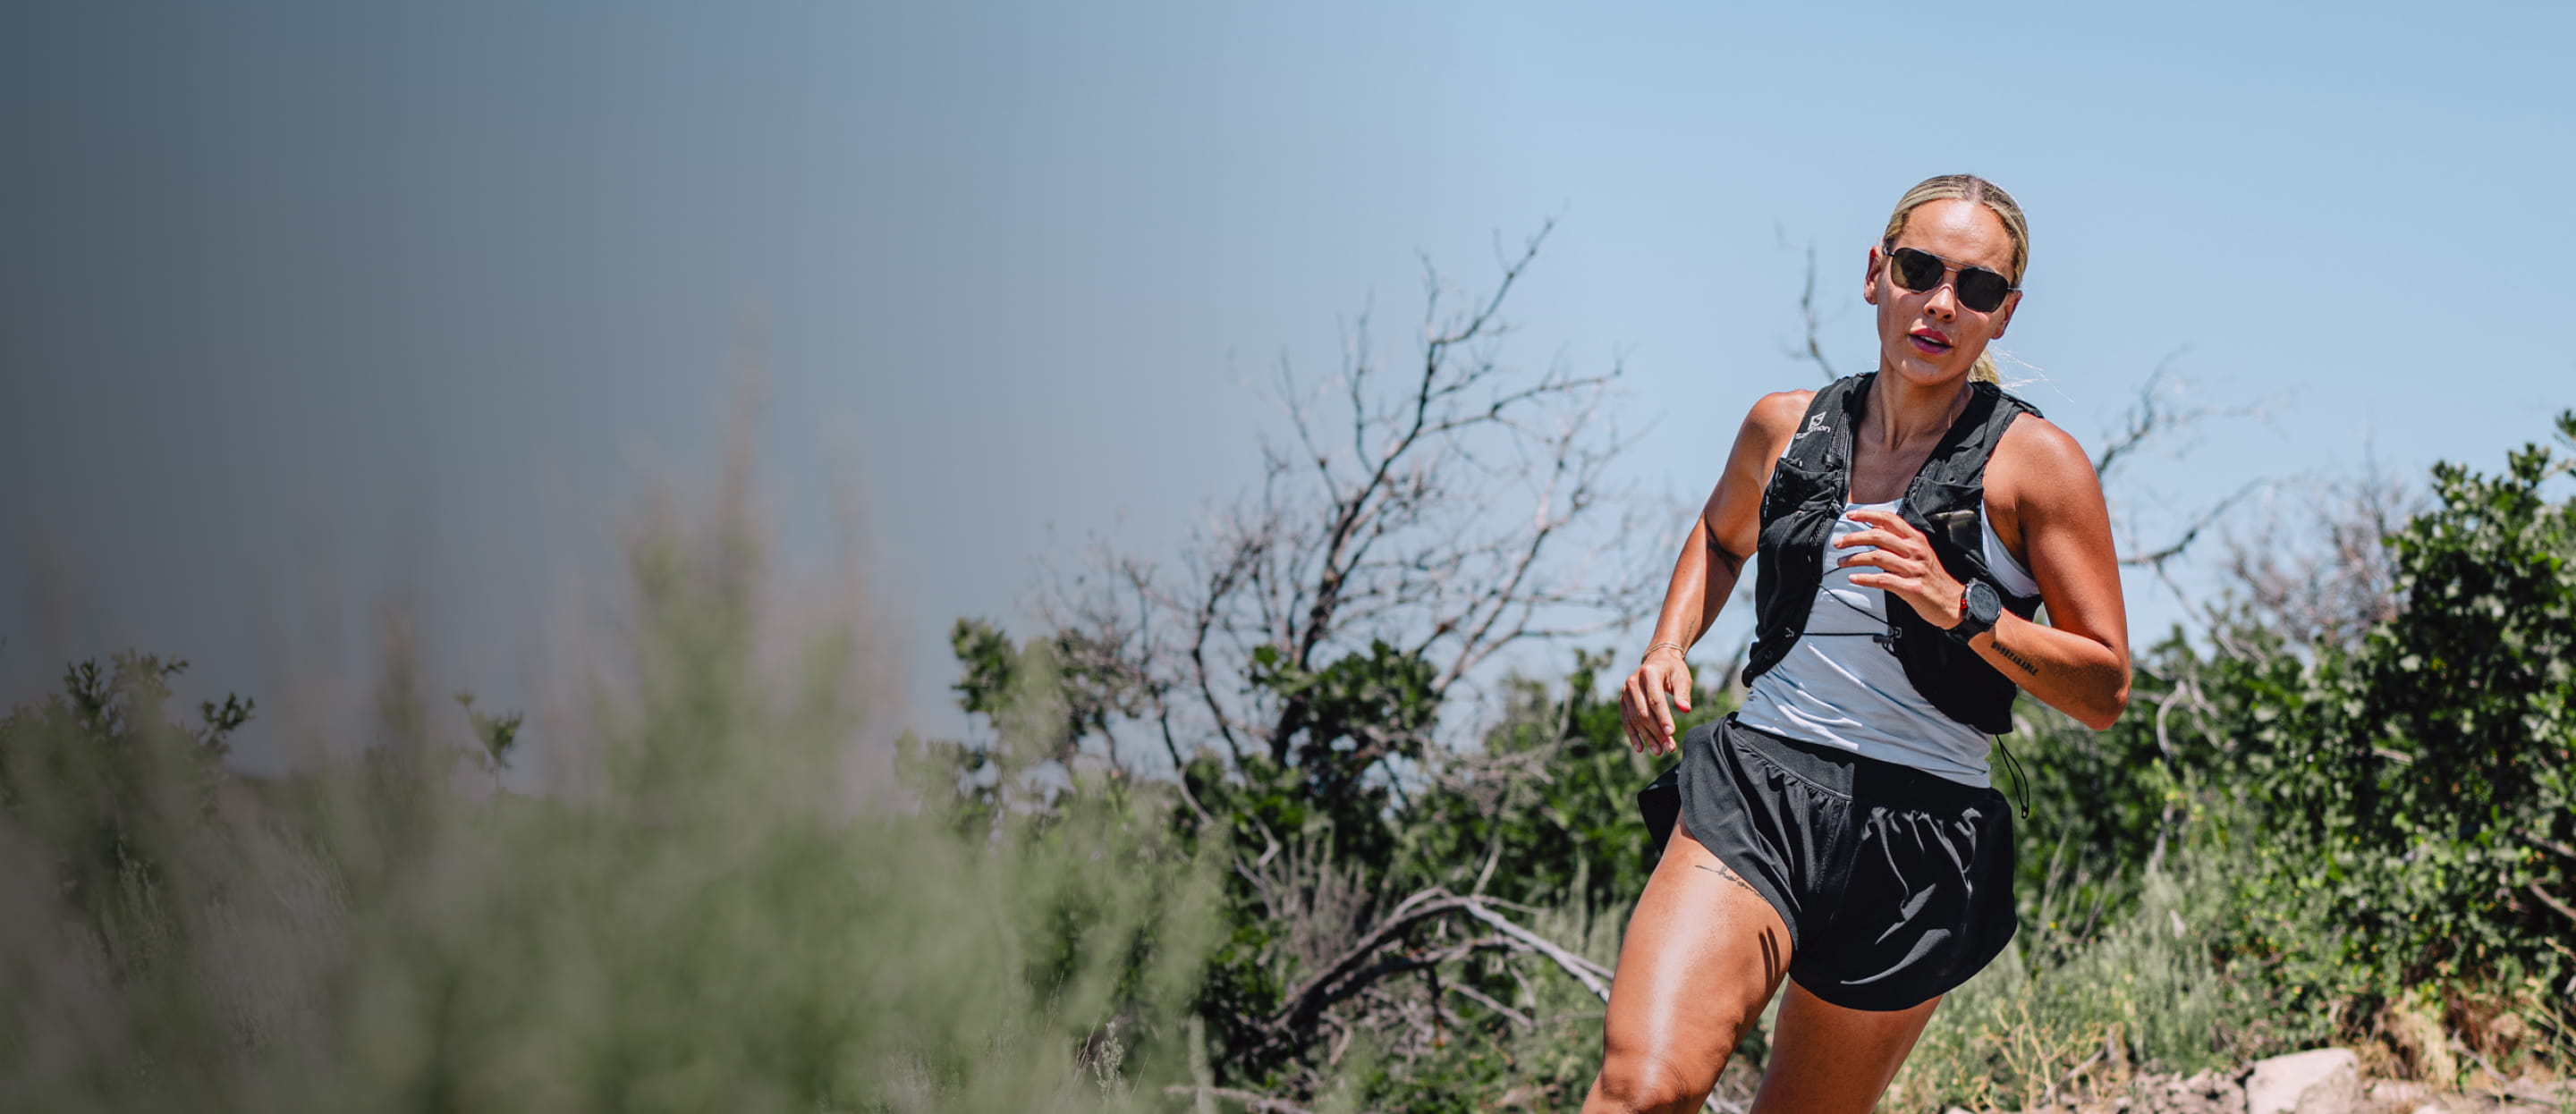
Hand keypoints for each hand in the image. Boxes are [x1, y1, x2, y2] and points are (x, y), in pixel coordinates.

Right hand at [1619, 646, 1692, 755]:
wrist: (1657, 661)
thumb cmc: (1673, 670)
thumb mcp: (1682, 677)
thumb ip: (1683, 694)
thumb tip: (1685, 710)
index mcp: (1649, 673)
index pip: (1655, 700)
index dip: (1663, 718)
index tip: (1672, 733)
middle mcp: (1633, 682)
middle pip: (1644, 712)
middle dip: (1657, 732)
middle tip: (1670, 747)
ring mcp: (1625, 692)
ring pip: (1635, 719)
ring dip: (1647, 737)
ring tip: (1660, 751)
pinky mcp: (1623, 701)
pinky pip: (1627, 721)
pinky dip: (1633, 735)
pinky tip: (1640, 748)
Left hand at [1833, 507, 1964, 628]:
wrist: (1955, 601)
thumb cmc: (1933, 578)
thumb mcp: (1921, 553)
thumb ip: (1900, 542)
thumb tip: (1874, 529)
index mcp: (1916, 540)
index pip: (1889, 520)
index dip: (1868, 515)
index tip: (1850, 515)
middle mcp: (1915, 551)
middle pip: (1878, 536)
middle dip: (1854, 538)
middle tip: (1838, 543)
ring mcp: (1913, 569)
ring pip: (1877, 556)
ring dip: (1855, 558)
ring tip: (1841, 562)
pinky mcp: (1911, 588)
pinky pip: (1883, 580)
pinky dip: (1865, 578)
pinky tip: (1854, 578)